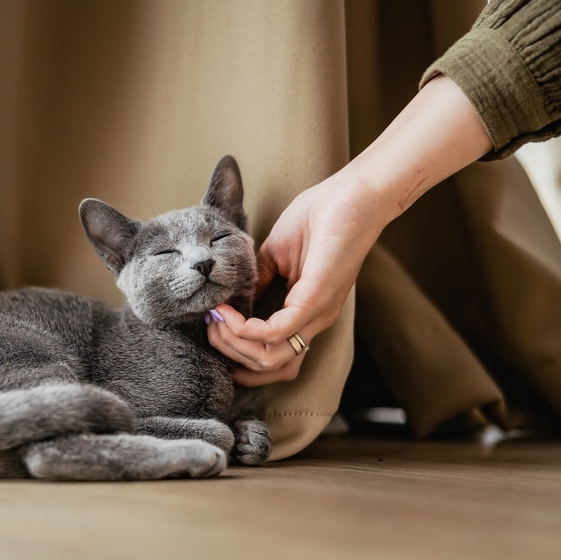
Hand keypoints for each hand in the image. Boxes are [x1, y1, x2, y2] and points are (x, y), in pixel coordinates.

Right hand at [207, 172, 386, 385]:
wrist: (349, 193)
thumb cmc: (317, 217)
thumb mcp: (275, 256)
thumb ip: (256, 281)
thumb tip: (232, 301)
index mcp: (306, 314)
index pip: (274, 361)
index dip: (238, 355)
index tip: (213, 328)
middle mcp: (314, 321)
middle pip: (268, 366)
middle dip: (230, 352)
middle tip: (210, 326)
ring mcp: (317, 313)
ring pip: (271, 358)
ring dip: (235, 345)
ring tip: (217, 320)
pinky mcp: (316, 298)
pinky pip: (278, 332)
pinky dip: (247, 329)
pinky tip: (229, 313)